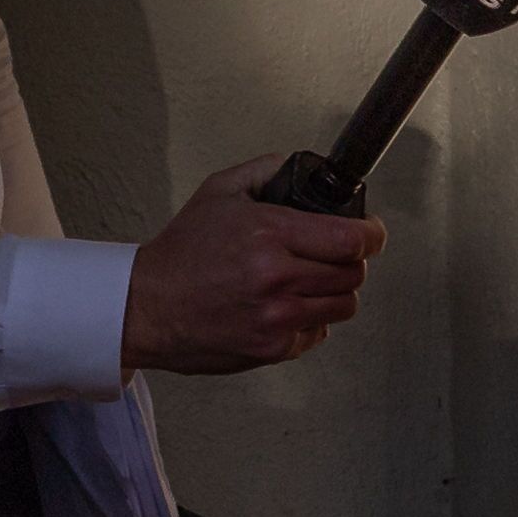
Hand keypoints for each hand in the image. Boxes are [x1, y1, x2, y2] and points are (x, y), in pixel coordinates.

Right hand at [120, 159, 380, 373]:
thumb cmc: (180, 253)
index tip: (370, 232)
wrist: (146, 307)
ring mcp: (277, 318)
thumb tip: (303, 167)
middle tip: (331, 254)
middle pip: (354, 273)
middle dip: (349, 260)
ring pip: (343, 305)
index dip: (371, 234)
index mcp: (269, 235)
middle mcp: (277, 279)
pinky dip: (311, 320)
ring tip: (309, 281)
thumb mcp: (218, 191)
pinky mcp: (272, 349)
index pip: (352, 239)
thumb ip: (266, 170)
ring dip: (334, 291)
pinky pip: (318, 333)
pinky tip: (287, 306)